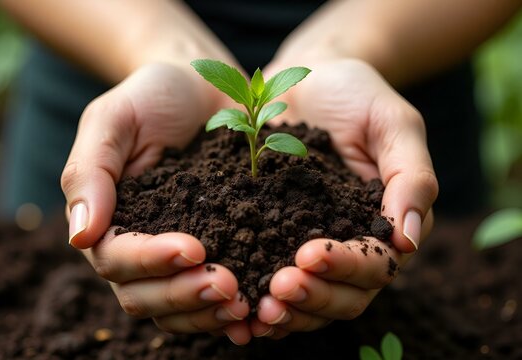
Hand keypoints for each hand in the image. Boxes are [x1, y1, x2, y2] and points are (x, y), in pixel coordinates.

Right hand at [61, 63, 250, 342]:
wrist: (201, 88)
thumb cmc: (152, 97)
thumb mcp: (114, 119)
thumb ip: (90, 172)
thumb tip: (80, 235)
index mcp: (105, 219)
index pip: (116, 259)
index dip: (151, 262)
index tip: (194, 248)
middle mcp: (137, 246)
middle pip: (145, 296)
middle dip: (183, 295)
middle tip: (226, 286)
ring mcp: (174, 254)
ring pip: (176, 307)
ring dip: (207, 312)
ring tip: (244, 304)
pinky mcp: (213, 251)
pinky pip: (211, 295)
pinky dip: (228, 308)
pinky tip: (257, 308)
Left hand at [250, 58, 437, 337]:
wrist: (307, 78)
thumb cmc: (355, 94)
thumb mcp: (392, 123)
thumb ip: (411, 177)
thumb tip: (409, 239)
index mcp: (385, 223)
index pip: (377, 264)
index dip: (347, 268)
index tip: (310, 256)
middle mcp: (351, 244)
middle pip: (345, 296)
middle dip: (313, 297)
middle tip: (278, 289)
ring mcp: (311, 245)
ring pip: (310, 299)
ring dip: (287, 311)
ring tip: (257, 310)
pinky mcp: (275, 238)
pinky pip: (270, 277)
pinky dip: (258, 298)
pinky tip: (237, 304)